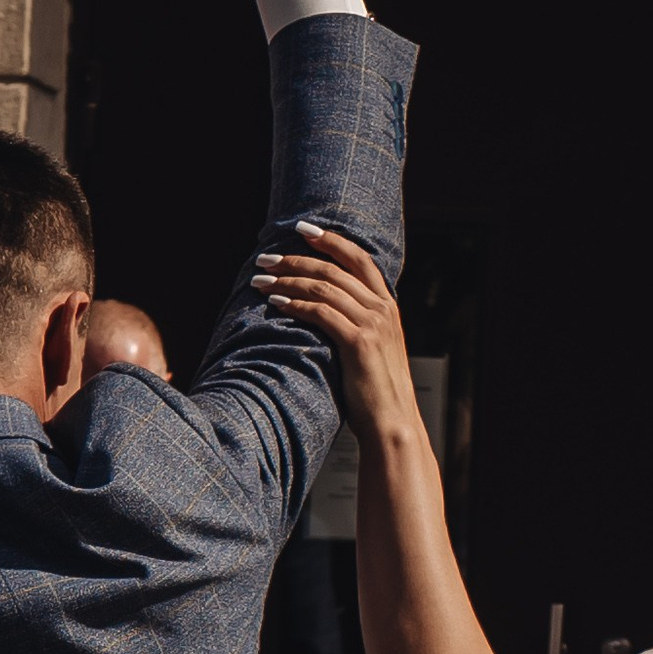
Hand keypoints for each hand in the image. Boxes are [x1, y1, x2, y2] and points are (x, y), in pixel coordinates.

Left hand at [251, 224, 411, 435]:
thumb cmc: (375, 392)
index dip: (331, 240)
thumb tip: (328, 309)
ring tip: (260, 280)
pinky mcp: (358, 342)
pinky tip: (275, 302)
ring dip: (287, 279)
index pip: (358, 258)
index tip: (303, 230)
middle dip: (296, 258)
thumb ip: (358, 323)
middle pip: (334, 268)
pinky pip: (320, 312)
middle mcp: (382, 308)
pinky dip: (295, 303)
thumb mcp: (374, 349)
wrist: (392, 423)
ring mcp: (372, 324)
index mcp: (388, 306)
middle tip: (266, 257)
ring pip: (323, 287)